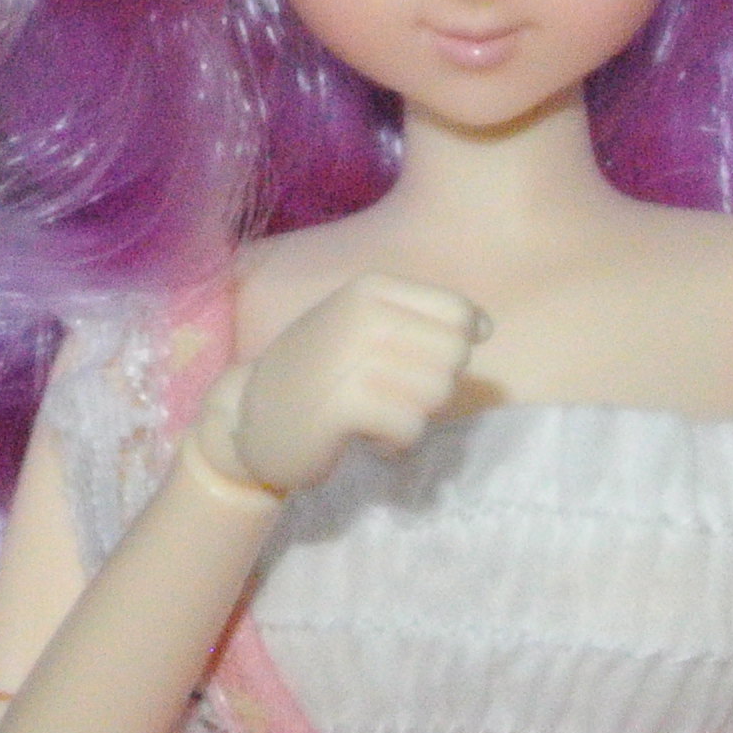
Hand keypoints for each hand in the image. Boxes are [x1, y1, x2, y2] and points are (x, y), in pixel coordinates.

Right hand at [192, 273, 484, 497]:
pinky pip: (411, 427)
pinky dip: (396, 444)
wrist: (246, 420)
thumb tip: (485, 326)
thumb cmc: (317, 375)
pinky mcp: (342, 405)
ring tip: (376, 416)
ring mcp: (350, 356)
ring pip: (437, 393)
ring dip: (414, 418)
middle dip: (434, 387)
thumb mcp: (365, 329)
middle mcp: (363, 314)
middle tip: (392, 396)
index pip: (459, 314)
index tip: (416, 366)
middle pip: (455, 356)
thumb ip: (423, 321)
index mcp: (371, 289)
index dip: (454, 350)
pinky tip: (365, 439)